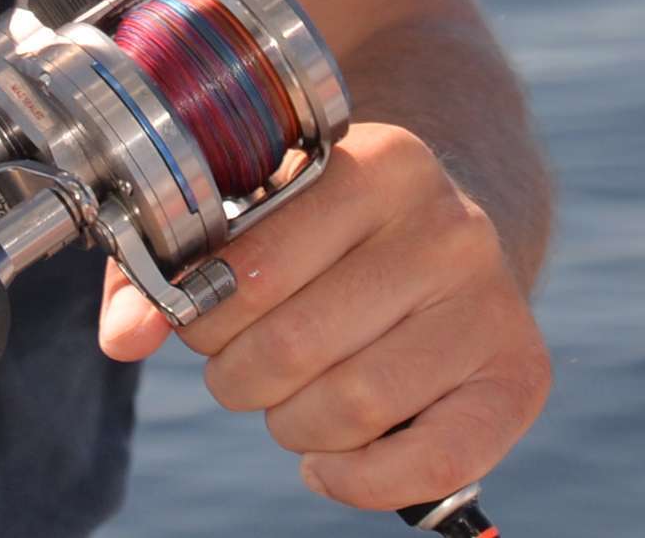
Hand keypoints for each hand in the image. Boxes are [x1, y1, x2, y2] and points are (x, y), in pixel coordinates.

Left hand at [96, 122, 550, 515]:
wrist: (460, 225)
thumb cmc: (334, 230)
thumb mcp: (258, 215)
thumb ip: (173, 269)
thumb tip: (123, 337)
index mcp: (378, 163)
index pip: (250, 270)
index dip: (200, 316)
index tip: (198, 319)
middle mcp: (447, 226)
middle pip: (294, 348)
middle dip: (239, 377)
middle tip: (239, 368)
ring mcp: (492, 302)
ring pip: (351, 407)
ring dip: (291, 427)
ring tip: (289, 402)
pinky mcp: (521, 376)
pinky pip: (430, 463)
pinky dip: (358, 481)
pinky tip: (330, 461)